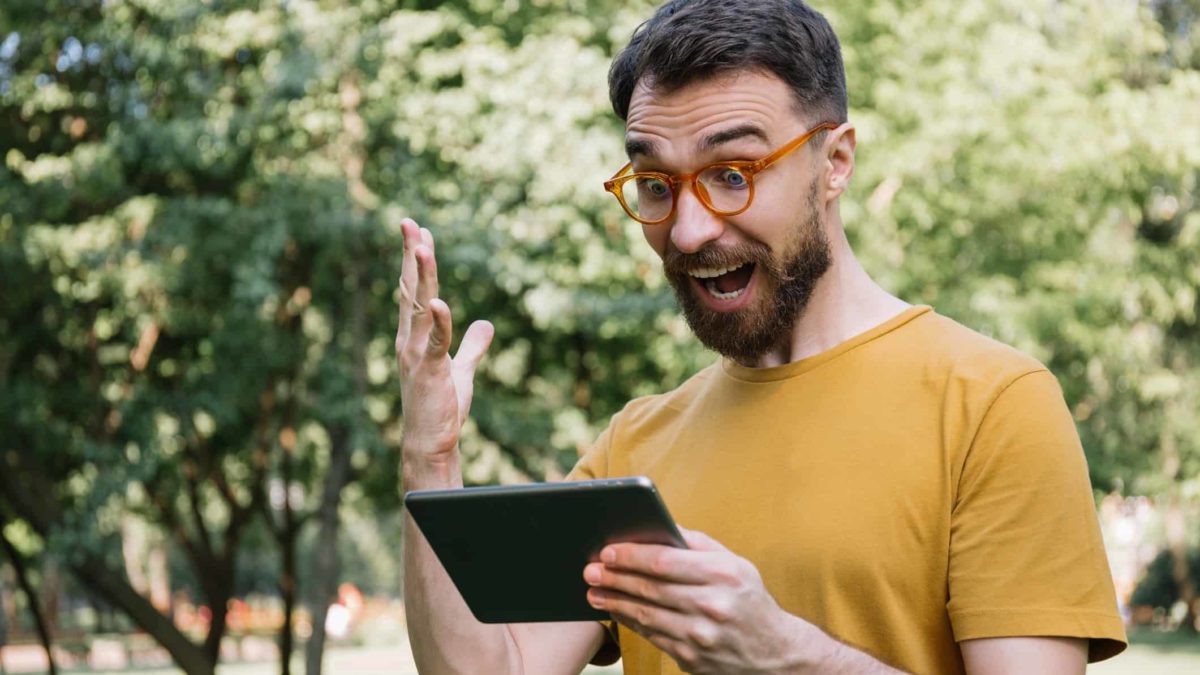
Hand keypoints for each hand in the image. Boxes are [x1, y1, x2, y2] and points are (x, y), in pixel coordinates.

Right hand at [395, 218, 493, 464]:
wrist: (430, 444)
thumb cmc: (441, 409)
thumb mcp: (461, 370)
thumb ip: (472, 346)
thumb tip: (486, 324)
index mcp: (414, 337)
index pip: (413, 291)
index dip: (415, 262)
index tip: (418, 233)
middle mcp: (409, 340)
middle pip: (410, 289)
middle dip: (410, 255)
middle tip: (408, 222)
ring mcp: (416, 355)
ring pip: (419, 307)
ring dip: (421, 275)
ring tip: (421, 245)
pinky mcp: (429, 371)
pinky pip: (435, 342)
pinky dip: (439, 321)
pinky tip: (439, 301)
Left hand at [583, 528, 801, 673]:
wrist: (774, 653)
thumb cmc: (749, 600)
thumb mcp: (735, 565)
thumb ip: (698, 545)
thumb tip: (660, 525)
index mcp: (723, 574)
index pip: (665, 561)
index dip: (631, 556)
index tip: (608, 550)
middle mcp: (713, 605)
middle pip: (651, 588)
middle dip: (615, 577)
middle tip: (590, 569)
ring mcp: (701, 635)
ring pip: (646, 615)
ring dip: (615, 601)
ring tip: (594, 591)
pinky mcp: (692, 658)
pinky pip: (652, 636)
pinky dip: (629, 622)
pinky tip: (615, 610)